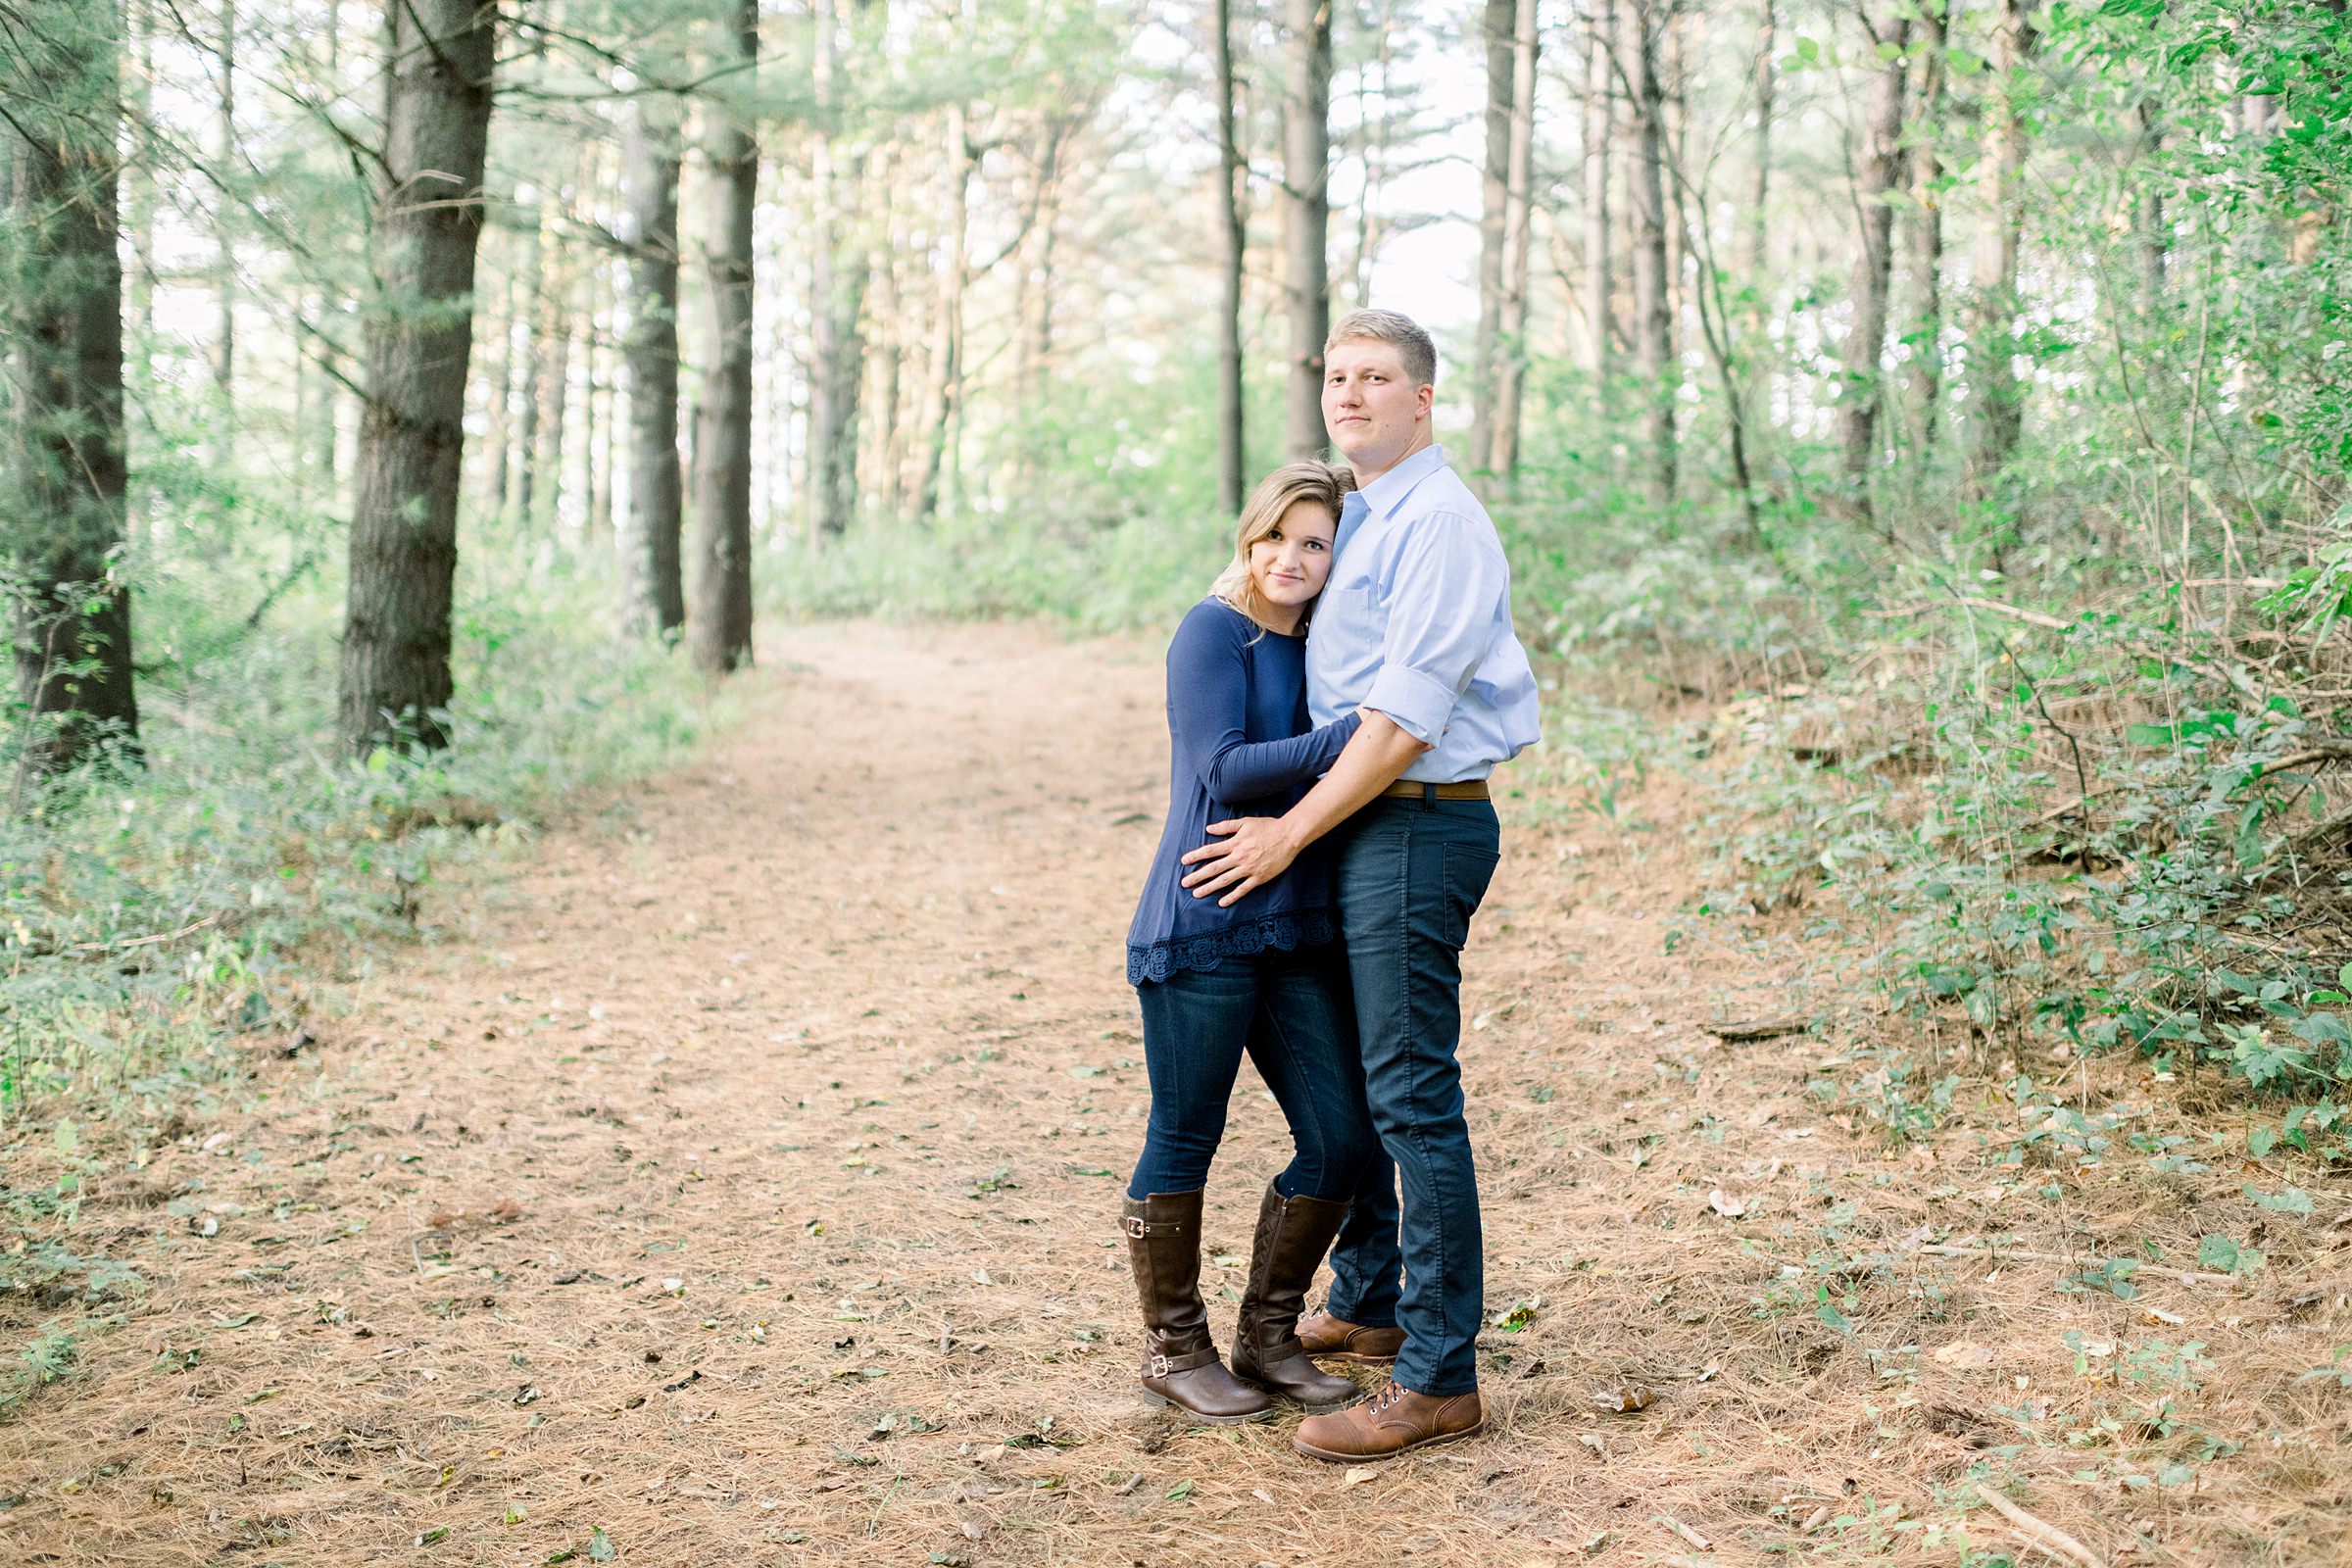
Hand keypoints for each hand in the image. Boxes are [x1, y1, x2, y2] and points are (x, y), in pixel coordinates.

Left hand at [1179, 816, 1301, 906]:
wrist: (1289, 836)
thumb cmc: (1268, 827)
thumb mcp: (1245, 822)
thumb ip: (1226, 826)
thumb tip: (1208, 828)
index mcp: (1235, 843)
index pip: (1210, 850)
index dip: (1196, 855)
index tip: (1184, 861)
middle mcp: (1239, 857)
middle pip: (1213, 868)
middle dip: (1197, 876)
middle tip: (1184, 883)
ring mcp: (1249, 869)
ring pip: (1225, 880)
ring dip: (1209, 888)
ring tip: (1197, 894)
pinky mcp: (1259, 877)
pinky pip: (1243, 889)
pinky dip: (1232, 896)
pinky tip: (1221, 902)